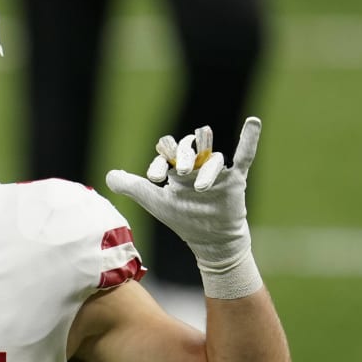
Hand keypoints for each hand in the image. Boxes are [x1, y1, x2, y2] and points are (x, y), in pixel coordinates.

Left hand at [105, 117, 263, 298]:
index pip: (166, 154)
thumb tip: (108, 176)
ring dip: (207, 168)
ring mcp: (216, 172)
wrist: (210, 240)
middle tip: (179, 172)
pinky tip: (253, 121)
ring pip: (212, 158)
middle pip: (189, 149)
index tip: (153, 177)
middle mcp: (196, 166)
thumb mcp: (153, 201)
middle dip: (183, 157)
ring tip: (200, 186)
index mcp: (175, 169)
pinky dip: (249, 139)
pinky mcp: (235, 180)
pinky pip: (244, 155)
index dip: (159, 161)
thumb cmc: (181, 218)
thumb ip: (131, 187)